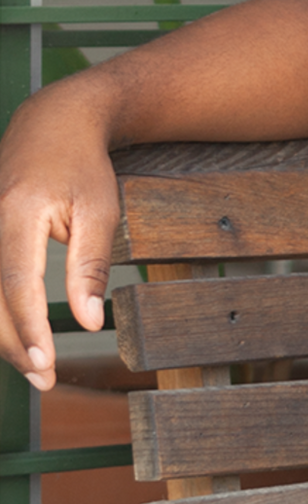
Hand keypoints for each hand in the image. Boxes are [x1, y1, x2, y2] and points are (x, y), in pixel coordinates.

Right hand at [0, 0, 307, 390]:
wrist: (51, 123)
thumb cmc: (83, 168)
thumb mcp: (101, 211)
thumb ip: (90, 266)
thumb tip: (92, 322)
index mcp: (16, 214)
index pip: (17, 283)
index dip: (30, 327)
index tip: (45, 363)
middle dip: (15, 343)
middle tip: (45, 380)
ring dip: (4, 335)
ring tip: (36, 369)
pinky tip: (19, 340)